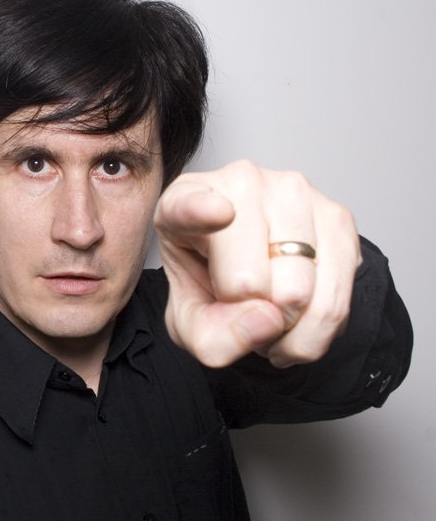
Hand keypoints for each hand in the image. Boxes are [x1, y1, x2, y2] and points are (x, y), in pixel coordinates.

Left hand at [153, 160, 360, 367]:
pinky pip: (336, 298)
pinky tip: (297, 315)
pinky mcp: (336, 215)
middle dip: (250, 317)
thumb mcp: (191, 324)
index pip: (188, 206)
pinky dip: (316, 329)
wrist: (254, 279)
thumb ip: (215, 337)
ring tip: (268, 312)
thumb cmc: (210, 287)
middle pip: (251, 281)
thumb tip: (269, 319)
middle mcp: (240, 183)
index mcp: (183, 201)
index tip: (219, 213)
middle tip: (243, 308)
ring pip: (299, 292)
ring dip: (286, 327)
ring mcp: (293, 192)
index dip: (201, 211)